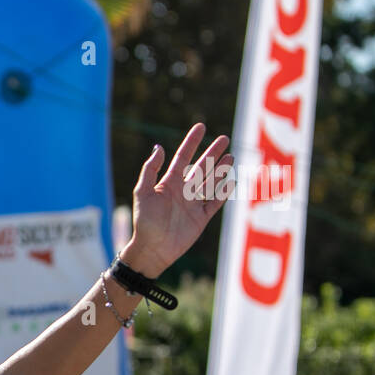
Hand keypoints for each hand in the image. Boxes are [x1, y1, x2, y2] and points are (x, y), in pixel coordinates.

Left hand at [121, 123, 232, 277]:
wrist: (152, 248)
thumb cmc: (144, 221)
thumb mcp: (142, 193)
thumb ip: (150, 170)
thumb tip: (159, 147)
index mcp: (168, 183)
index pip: (183, 157)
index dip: (192, 142)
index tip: (201, 126)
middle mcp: (182, 191)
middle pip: (201, 167)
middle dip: (212, 152)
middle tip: (224, 138)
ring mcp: (193, 204)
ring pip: (211, 182)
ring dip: (220, 169)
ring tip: (231, 156)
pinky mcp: (201, 217)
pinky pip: (215, 202)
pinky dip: (224, 192)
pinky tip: (232, 180)